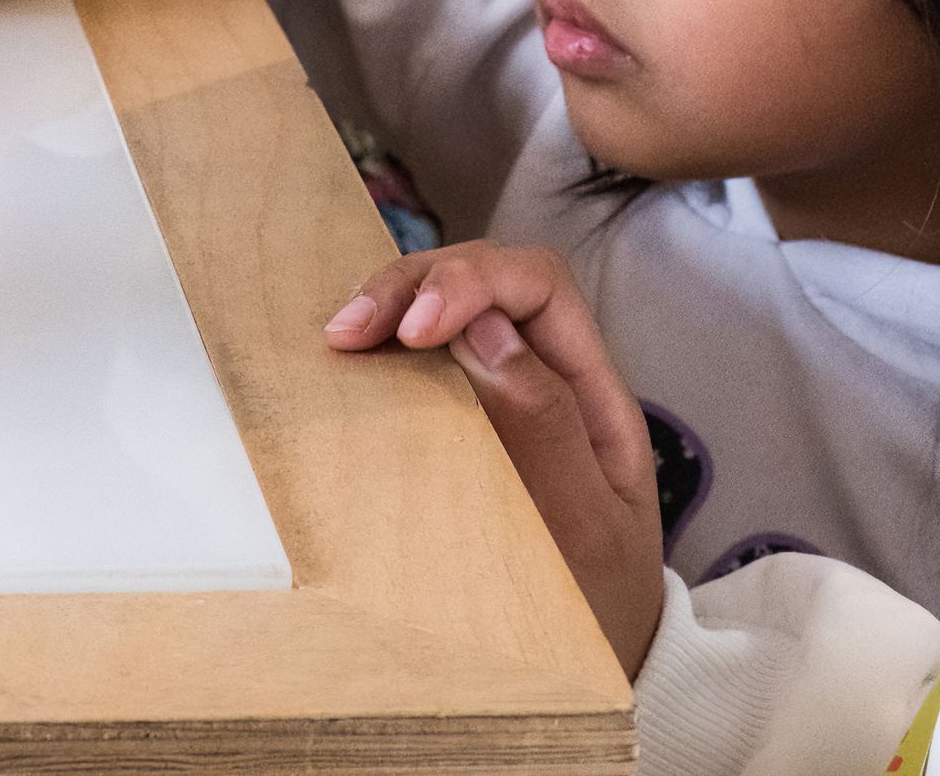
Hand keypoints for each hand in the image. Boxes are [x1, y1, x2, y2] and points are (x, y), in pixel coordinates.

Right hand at [327, 241, 665, 673]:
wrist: (600, 660)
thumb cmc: (601, 598)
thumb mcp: (589, 526)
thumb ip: (549, 430)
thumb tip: (488, 331)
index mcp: (593, 388)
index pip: (539, 286)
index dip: (473, 282)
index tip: (415, 329)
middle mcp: (550, 372)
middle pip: (486, 278)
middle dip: (416, 283)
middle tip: (347, 328)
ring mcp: (503, 391)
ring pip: (448, 307)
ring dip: (391, 304)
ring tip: (338, 335)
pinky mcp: (463, 419)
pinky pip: (422, 356)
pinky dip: (382, 343)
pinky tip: (345, 356)